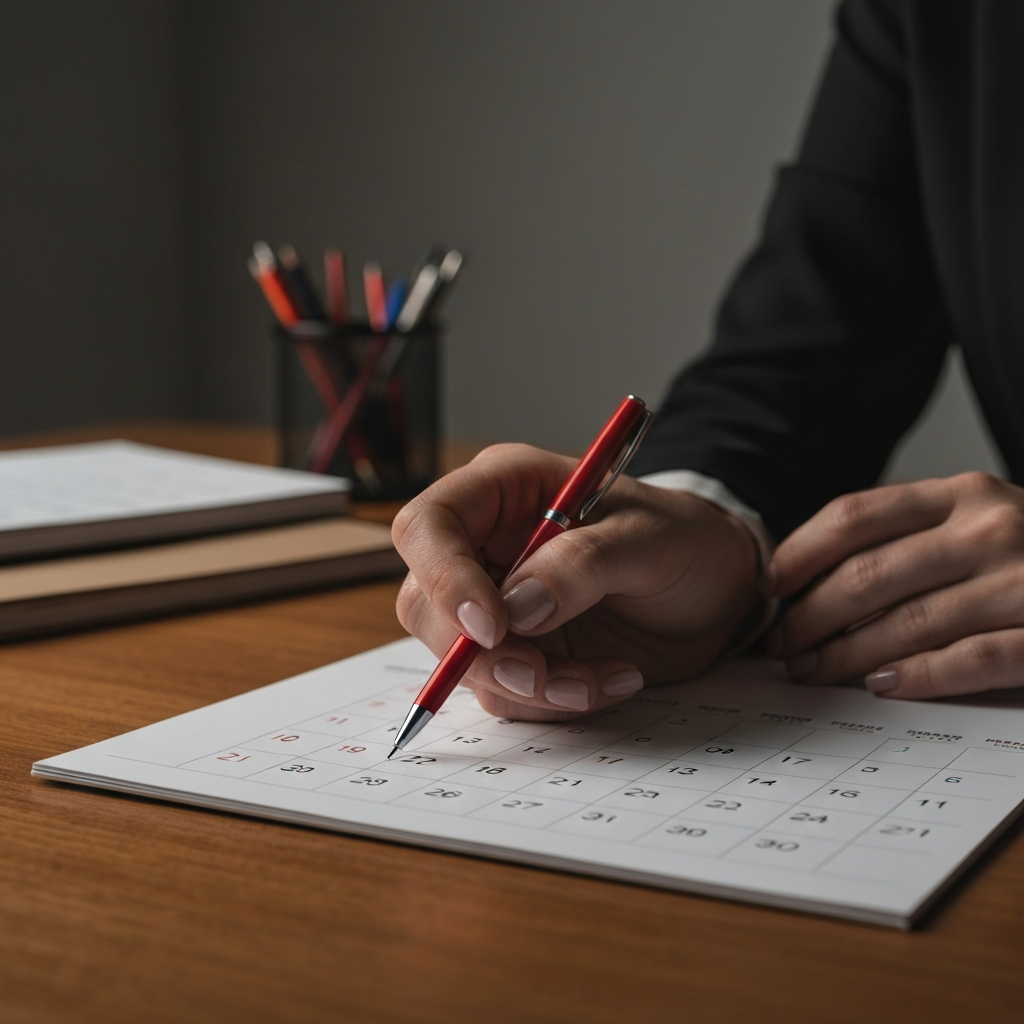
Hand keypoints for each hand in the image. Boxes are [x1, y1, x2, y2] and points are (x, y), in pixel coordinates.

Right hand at [393, 444, 758, 720]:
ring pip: (461, 661)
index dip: (444, 577)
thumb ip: (583, 564)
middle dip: (482, 653)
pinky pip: (506, 693)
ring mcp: (498, 603)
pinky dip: (555, 701)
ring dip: (530, 686)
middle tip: (544, 674)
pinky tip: (611, 679)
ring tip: (606, 677)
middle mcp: (486, 546)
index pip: (429, 525)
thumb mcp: (650, 539)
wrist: (720, 590)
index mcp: (505, 490)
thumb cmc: (686, 540)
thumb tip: (516, 608)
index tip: (493, 627)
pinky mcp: (519, 652)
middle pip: (426, 604)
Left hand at [765, 472, 1023, 699]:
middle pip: (868, 575)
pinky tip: (879, 685)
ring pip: (907, 622)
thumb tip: (802, 581)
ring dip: (845, 655)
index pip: (855, 515)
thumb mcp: (971, 522)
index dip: (799, 552)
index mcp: (959, 495)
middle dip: (810, 617)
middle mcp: (990, 527)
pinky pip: (970, 660)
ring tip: (811, 673)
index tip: (766, 586)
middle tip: (780, 646)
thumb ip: (903, 539)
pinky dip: (917, 676)